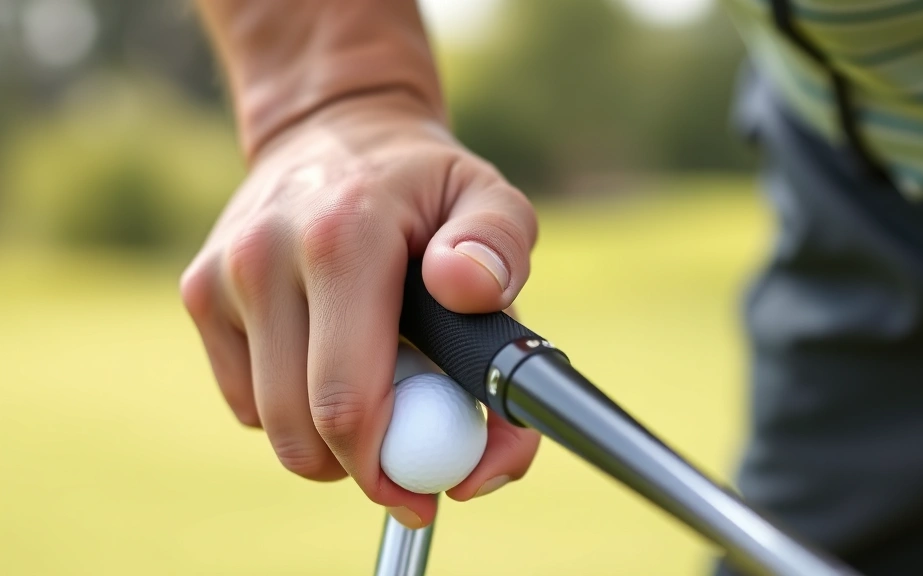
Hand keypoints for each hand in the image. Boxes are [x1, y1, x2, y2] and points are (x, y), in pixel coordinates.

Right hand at [180, 91, 540, 527]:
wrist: (331, 129)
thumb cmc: (422, 183)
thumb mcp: (487, 195)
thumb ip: (500, 246)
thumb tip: (467, 289)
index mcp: (345, 237)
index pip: (346, 397)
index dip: (386, 467)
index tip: (422, 491)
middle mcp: (266, 255)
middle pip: (301, 429)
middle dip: (360, 465)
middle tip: (406, 459)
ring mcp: (223, 275)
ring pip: (270, 422)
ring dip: (326, 436)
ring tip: (376, 388)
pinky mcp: (199, 291)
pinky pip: (246, 397)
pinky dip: (291, 404)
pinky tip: (327, 356)